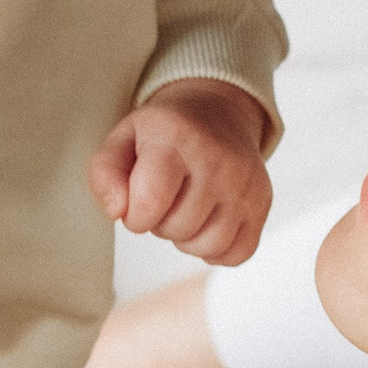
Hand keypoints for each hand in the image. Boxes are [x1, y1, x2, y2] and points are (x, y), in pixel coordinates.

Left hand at [87, 77, 272, 265]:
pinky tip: (209, 221)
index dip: (135, 215)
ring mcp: (246, 183)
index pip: (148, 203)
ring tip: (186, 208)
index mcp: (177, 137)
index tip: (137, 201)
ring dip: (187, 238)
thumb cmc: (164, 132)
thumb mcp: (124, 138)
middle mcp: (219, 159)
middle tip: (166, 197)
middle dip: (161, 222)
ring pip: (207, 246)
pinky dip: (217, 249)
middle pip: (176, 228)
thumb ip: (105, 173)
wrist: (218, 112)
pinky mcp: (263, 203)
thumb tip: (118, 212)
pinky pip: (236, 254)